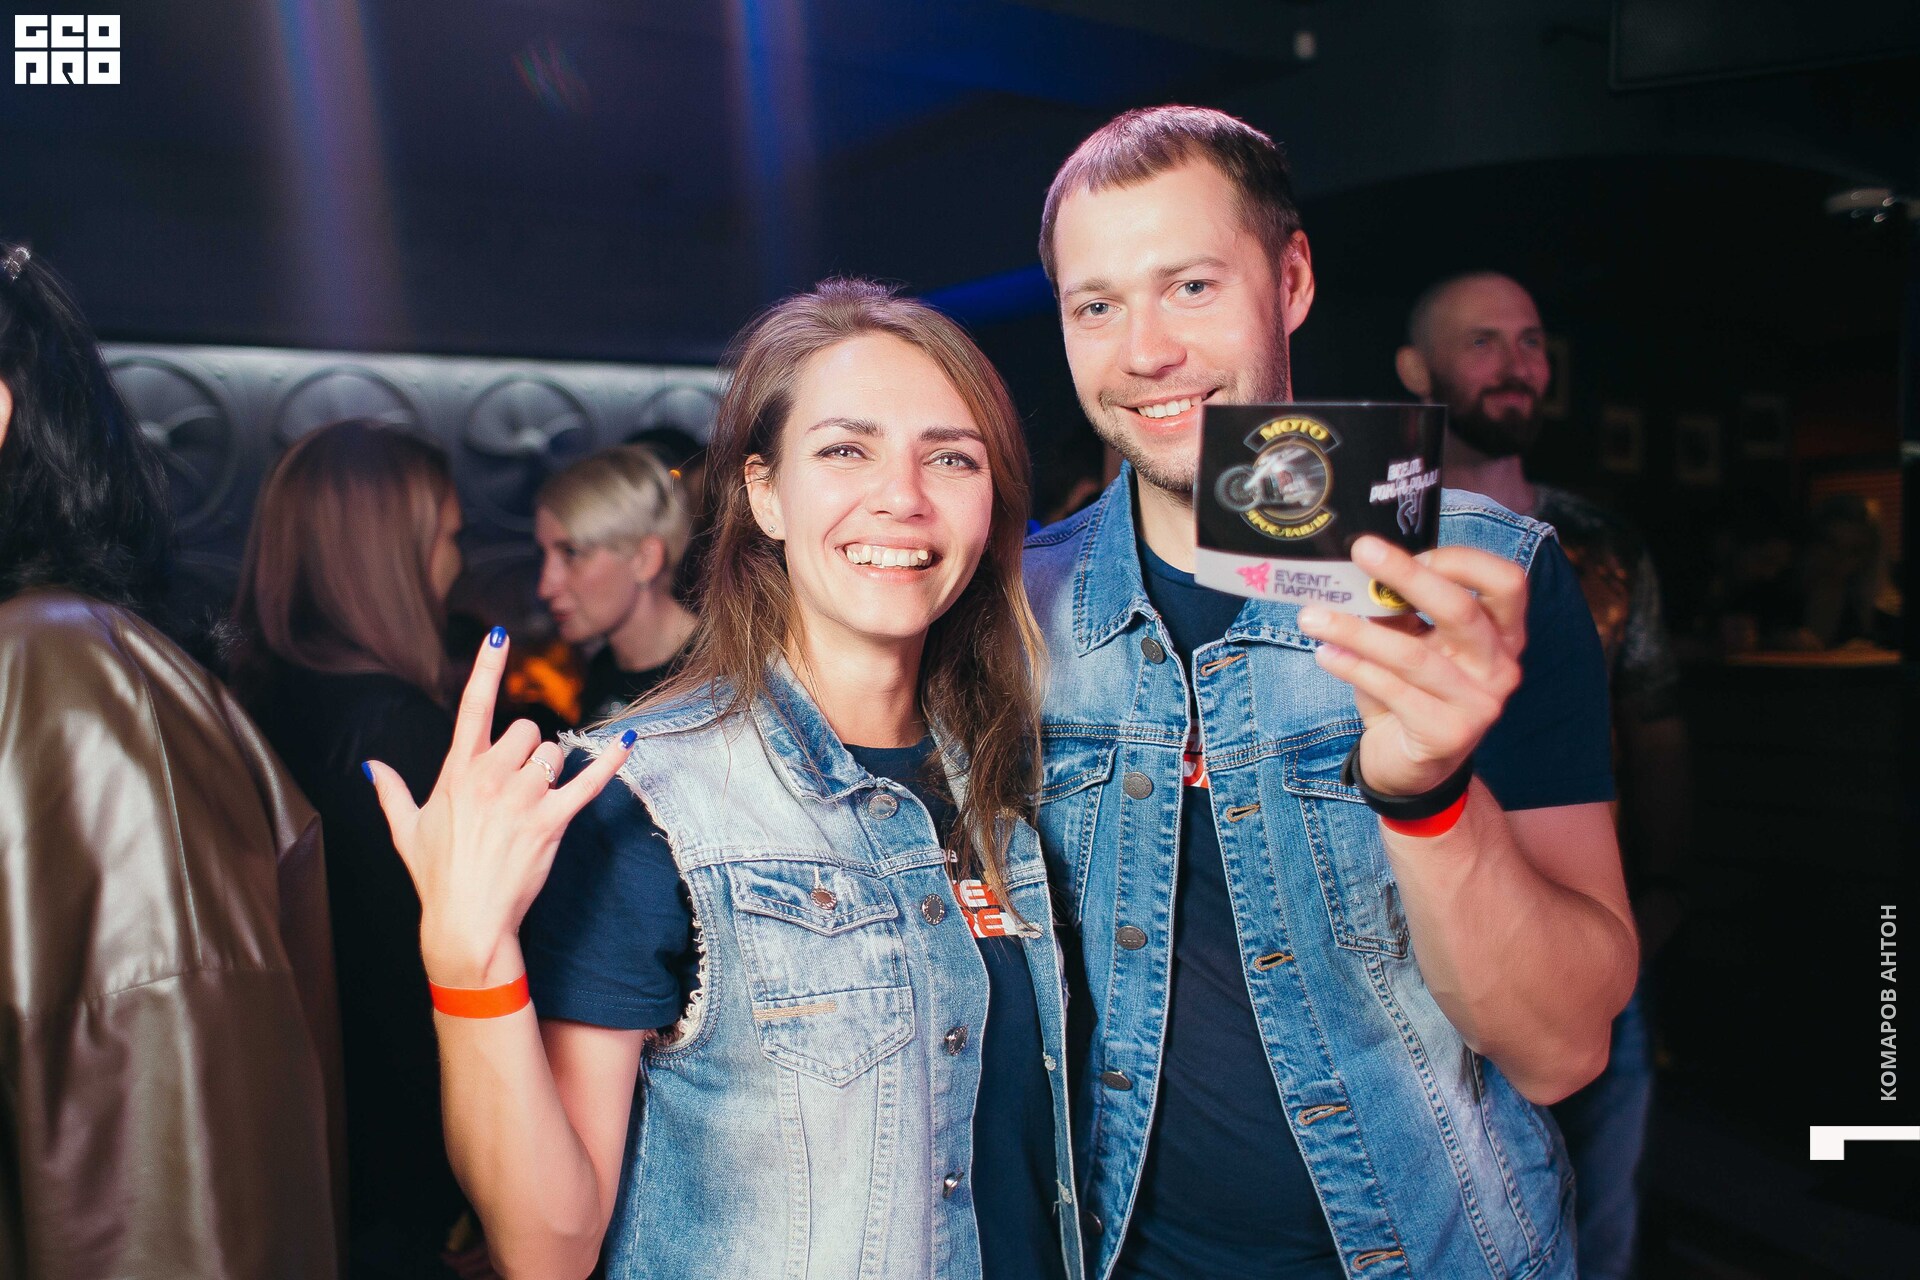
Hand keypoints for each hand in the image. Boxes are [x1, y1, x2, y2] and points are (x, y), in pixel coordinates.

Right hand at [366, 628, 634, 985]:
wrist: (464, 923)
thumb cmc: (436, 878)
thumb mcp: (406, 830)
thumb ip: (392, 792)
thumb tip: (372, 767)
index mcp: (456, 771)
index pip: (472, 705)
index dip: (486, 666)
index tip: (500, 634)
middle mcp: (489, 776)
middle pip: (526, 730)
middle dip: (526, 752)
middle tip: (515, 789)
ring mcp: (521, 798)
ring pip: (552, 753)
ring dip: (550, 772)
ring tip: (532, 807)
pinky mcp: (550, 821)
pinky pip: (588, 782)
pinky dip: (610, 762)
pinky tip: (627, 741)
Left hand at [1298, 537, 1525, 796]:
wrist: (1414, 768)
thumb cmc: (1412, 692)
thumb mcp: (1412, 644)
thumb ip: (1399, 611)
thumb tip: (1359, 569)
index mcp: (1502, 634)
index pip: (1507, 582)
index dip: (1463, 561)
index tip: (1414, 551)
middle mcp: (1501, 667)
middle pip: (1461, 609)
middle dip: (1407, 575)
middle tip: (1362, 551)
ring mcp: (1480, 704)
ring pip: (1413, 655)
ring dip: (1355, 630)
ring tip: (1312, 617)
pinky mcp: (1449, 734)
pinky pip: (1392, 691)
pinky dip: (1352, 668)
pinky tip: (1324, 654)